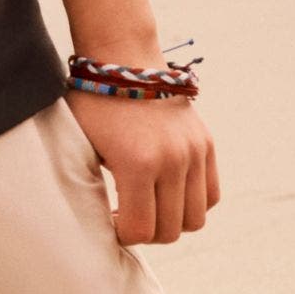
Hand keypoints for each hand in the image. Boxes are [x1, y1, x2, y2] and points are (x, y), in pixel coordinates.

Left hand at [66, 91, 218, 246]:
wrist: (124, 57)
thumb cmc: (93, 102)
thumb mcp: (83, 145)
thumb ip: (96, 186)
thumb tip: (100, 223)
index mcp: (138, 163)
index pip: (140, 231)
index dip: (122, 236)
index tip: (110, 222)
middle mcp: (173, 160)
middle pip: (170, 230)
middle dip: (146, 232)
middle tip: (127, 217)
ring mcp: (194, 151)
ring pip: (195, 218)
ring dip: (172, 221)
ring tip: (149, 206)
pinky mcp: (206, 144)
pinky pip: (211, 194)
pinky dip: (192, 202)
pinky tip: (167, 191)